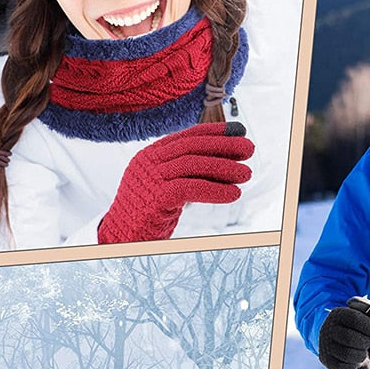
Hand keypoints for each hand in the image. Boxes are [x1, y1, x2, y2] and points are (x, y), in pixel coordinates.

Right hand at [98, 122, 253, 243]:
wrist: (120, 238)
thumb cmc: (149, 212)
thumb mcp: (168, 185)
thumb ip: (188, 171)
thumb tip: (227, 161)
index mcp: (151, 154)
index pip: (187, 136)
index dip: (215, 132)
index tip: (239, 131)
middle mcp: (148, 161)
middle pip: (192, 146)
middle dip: (224, 145)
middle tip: (249, 149)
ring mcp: (149, 178)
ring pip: (193, 164)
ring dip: (225, 168)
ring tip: (246, 174)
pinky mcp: (154, 198)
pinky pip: (191, 188)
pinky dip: (216, 190)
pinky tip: (234, 194)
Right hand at [318, 302, 369, 368]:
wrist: (338, 337)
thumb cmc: (357, 325)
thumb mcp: (365, 314)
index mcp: (337, 314)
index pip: (354, 319)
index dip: (369, 327)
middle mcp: (327, 328)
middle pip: (350, 338)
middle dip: (365, 342)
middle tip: (366, 341)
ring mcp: (325, 345)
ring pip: (347, 354)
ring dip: (361, 355)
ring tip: (361, 351)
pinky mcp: (326, 360)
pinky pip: (344, 367)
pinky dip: (354, 365)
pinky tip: (355, 359)